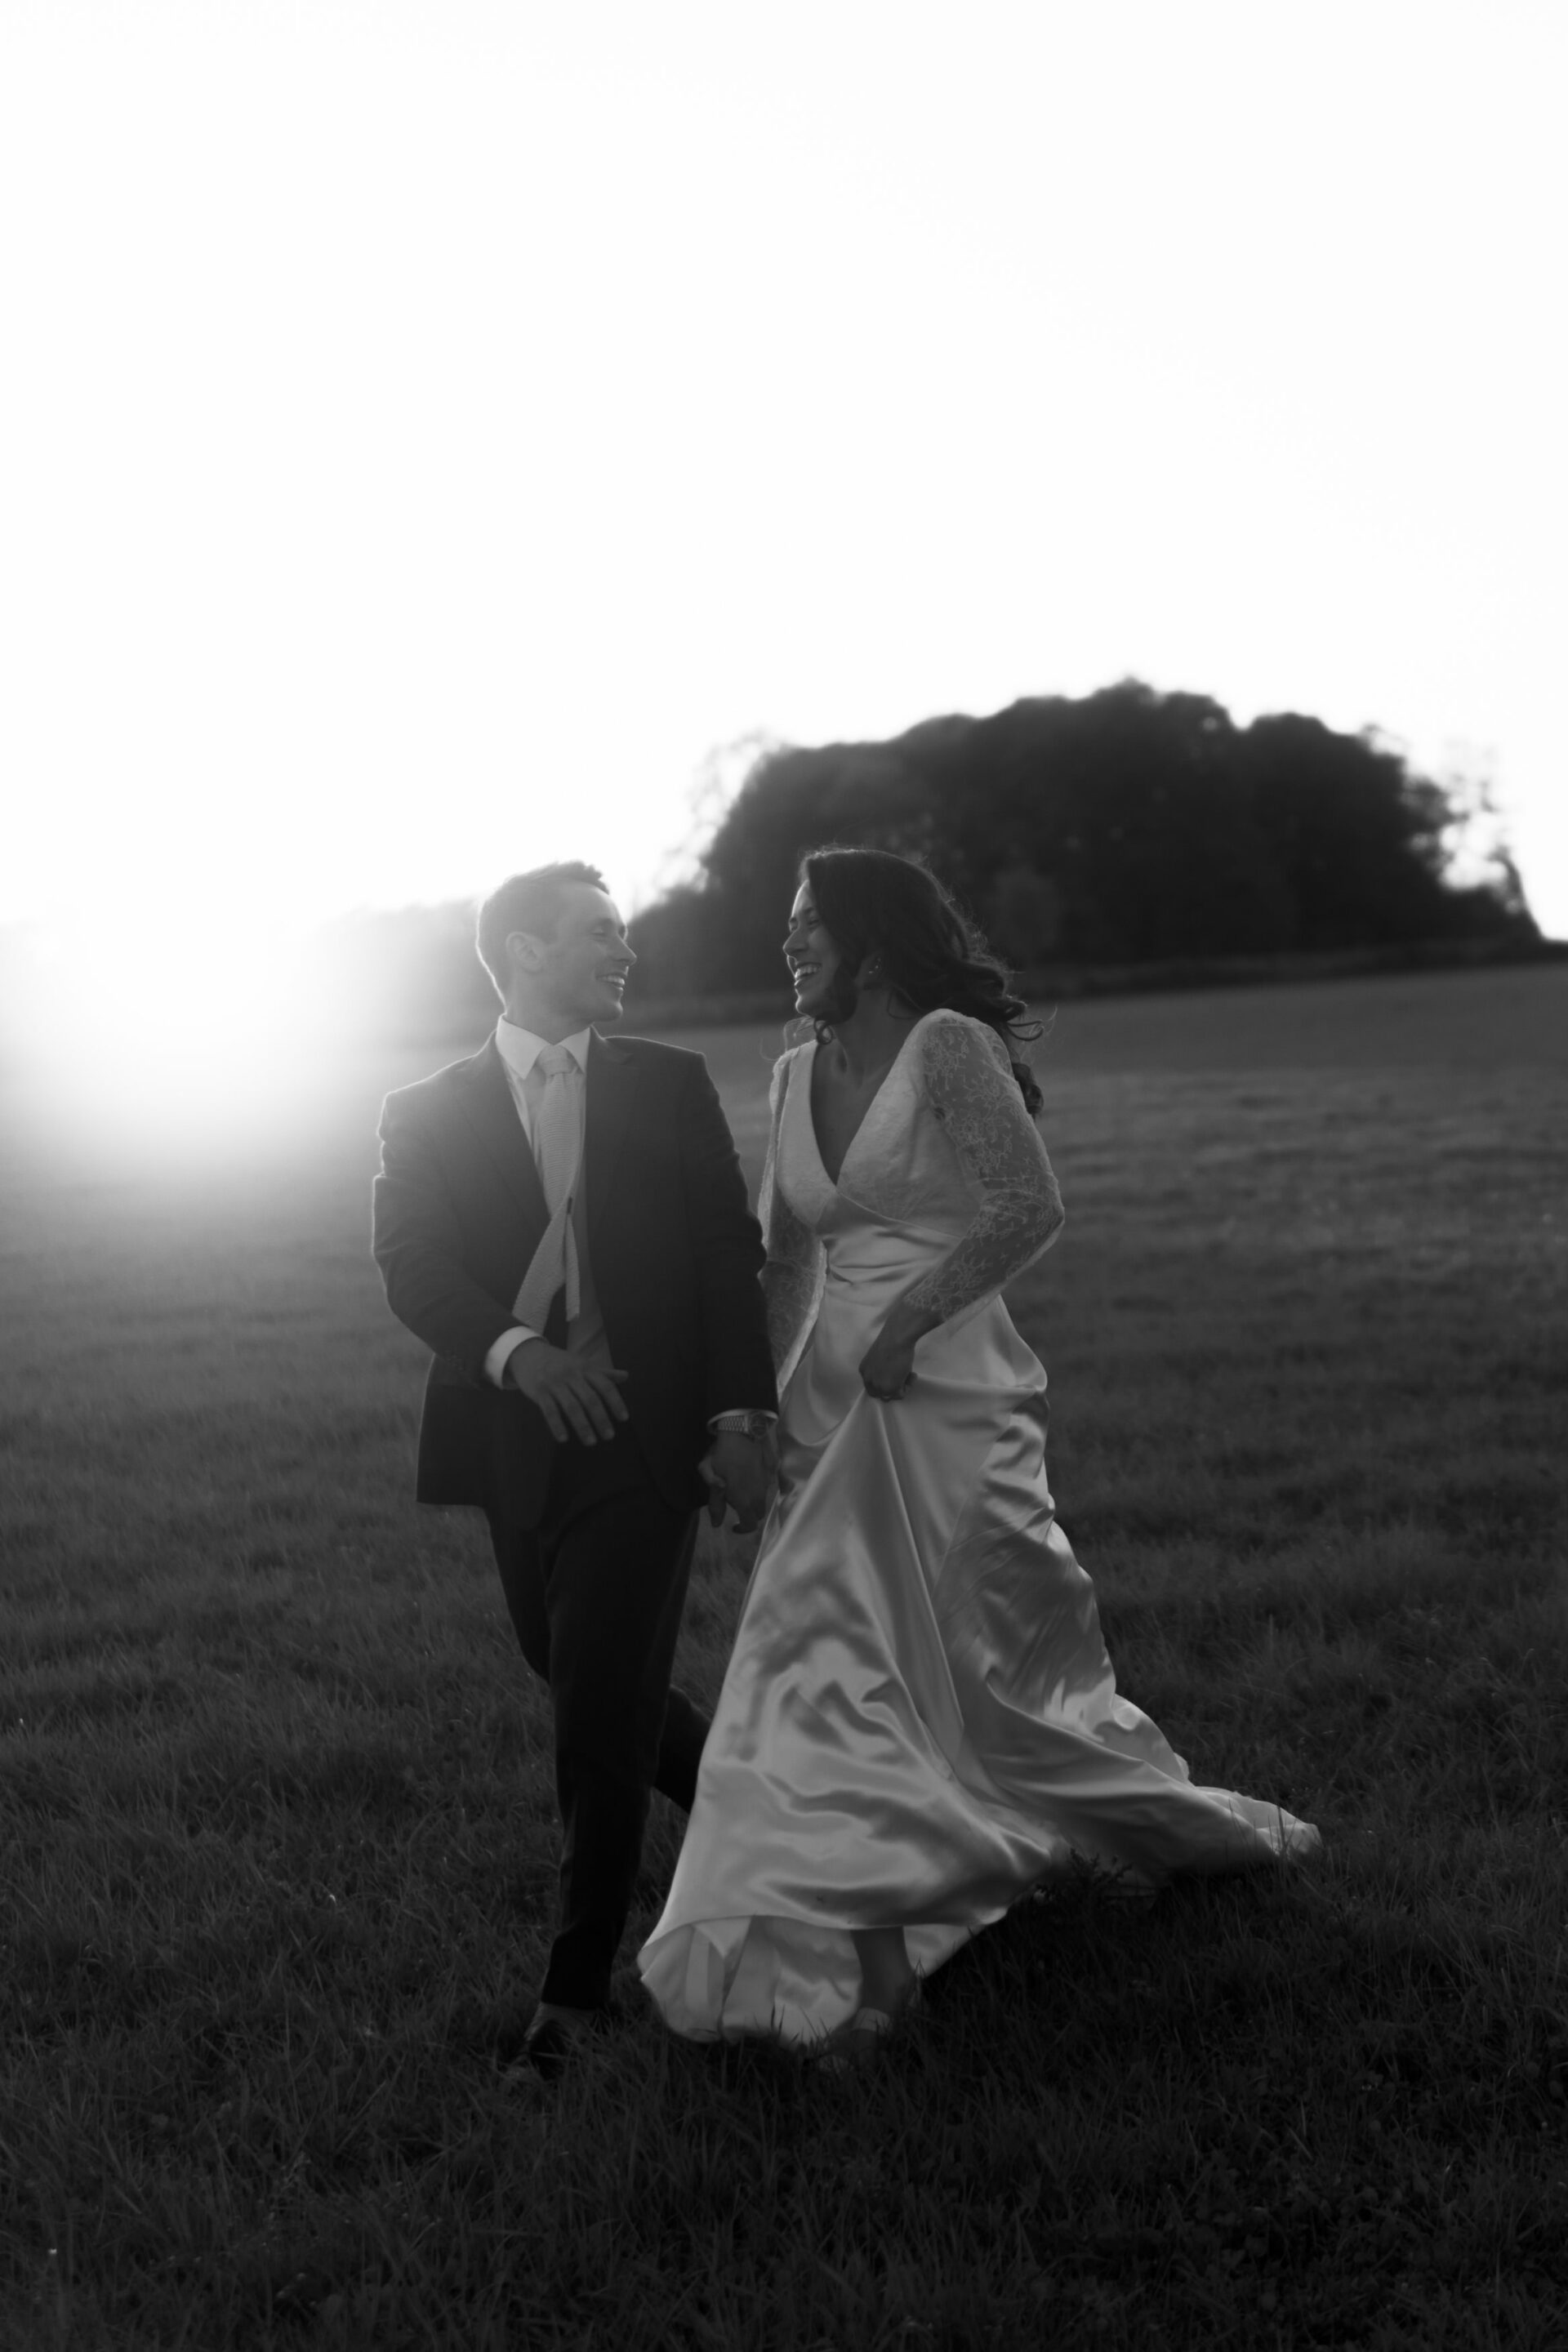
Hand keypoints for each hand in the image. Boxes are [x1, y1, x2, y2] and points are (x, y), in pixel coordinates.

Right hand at [505, 1339, 628, 1444]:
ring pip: (572, 1407)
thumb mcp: (581, 1363)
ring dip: (583, 1426)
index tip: (624, 1418)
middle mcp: (572, 1374)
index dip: (616, 1402)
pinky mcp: (539, 1391)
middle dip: (601, 1419)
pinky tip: (564, 1439)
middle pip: (590, 1399)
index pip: (605, 1386)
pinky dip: (557, 1426)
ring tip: (591, 1441)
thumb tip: (626, 1376)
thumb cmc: (560, 1363)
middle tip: (609, 1436)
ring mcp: (555, 1383)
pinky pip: (549, 1411)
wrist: (528, 1354)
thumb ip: (603, 1373)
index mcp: (585, 1368)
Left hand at [698, 1428, 777, 1532]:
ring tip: (739, 1485)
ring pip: (763, 1499)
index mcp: (744, 1499)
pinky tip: (747, 1473)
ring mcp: (768, 1481)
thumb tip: (717, 1523)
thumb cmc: (723, 1452)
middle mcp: (760, 1494)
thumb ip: (714, 1502)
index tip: (733, 1525)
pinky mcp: (772, 1470)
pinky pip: (766, 1484)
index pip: (750, 1525)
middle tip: (734, 1502)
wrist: (743, 1428)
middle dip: (747, 1513)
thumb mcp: (709, 1474)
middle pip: (758, 1513)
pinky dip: (758, 1485)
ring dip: (753, 1499)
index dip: (742, 1529)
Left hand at [858, 1321, 918, 1402]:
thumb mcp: (881, 1358)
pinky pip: (900, 1395)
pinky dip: (908, 1387)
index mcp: (864, 1370)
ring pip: (889, 1396)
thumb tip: (892, 1375)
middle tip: (903, 1377)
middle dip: (891, 1388)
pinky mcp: (890, 1388)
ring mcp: (878, 1385)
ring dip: (900, 1387)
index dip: (884, 1383)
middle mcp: (868, 1379)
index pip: (871, 1385)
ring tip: (908, 1374)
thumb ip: (882, 1369)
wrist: (897, 1338)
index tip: (895, 1376)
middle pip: (878, 1394)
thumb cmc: (892, 1341)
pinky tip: (912, 1374)